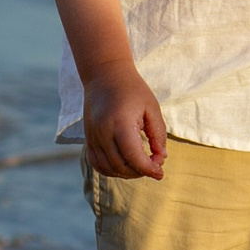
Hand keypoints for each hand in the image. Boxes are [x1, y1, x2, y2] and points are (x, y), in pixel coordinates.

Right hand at [82, 60, 166, 179]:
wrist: (105, 75)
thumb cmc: (132, 89)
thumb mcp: (151, 107)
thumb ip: (158, 134)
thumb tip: (161, 158)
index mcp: (120, 123)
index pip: (133, 156)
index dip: (148, 169)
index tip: (160, 172)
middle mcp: (103, 133)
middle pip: (120, 166)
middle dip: (140, 172)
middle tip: (154, 165)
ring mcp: (93, 137)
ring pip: (108, 168)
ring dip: (126, 173)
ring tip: (140, 166)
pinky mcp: (88, 139)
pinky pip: (96, 163)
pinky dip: (110, 170)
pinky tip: (124, 165)